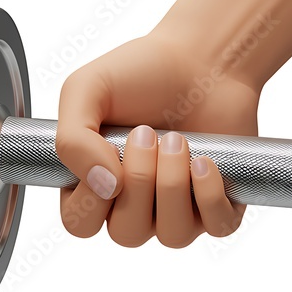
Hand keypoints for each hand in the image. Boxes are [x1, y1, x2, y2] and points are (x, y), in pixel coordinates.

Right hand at [55, 32, 259, 247]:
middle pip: (127, 234)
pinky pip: (217, 227)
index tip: (110, 148)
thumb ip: (71, 140)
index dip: (93, 196)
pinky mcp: (219, 202)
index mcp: (95, 184)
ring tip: (178, 140)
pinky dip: (210, 196)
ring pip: (173, 235)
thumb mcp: (86, 89)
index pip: (81, 223)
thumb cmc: (142, 72)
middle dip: (139, 181)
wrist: (203, 56)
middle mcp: (135, 204)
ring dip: (174, 185)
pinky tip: (205, 161)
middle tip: (147, 133)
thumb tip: (103, 187)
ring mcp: (179, 208)